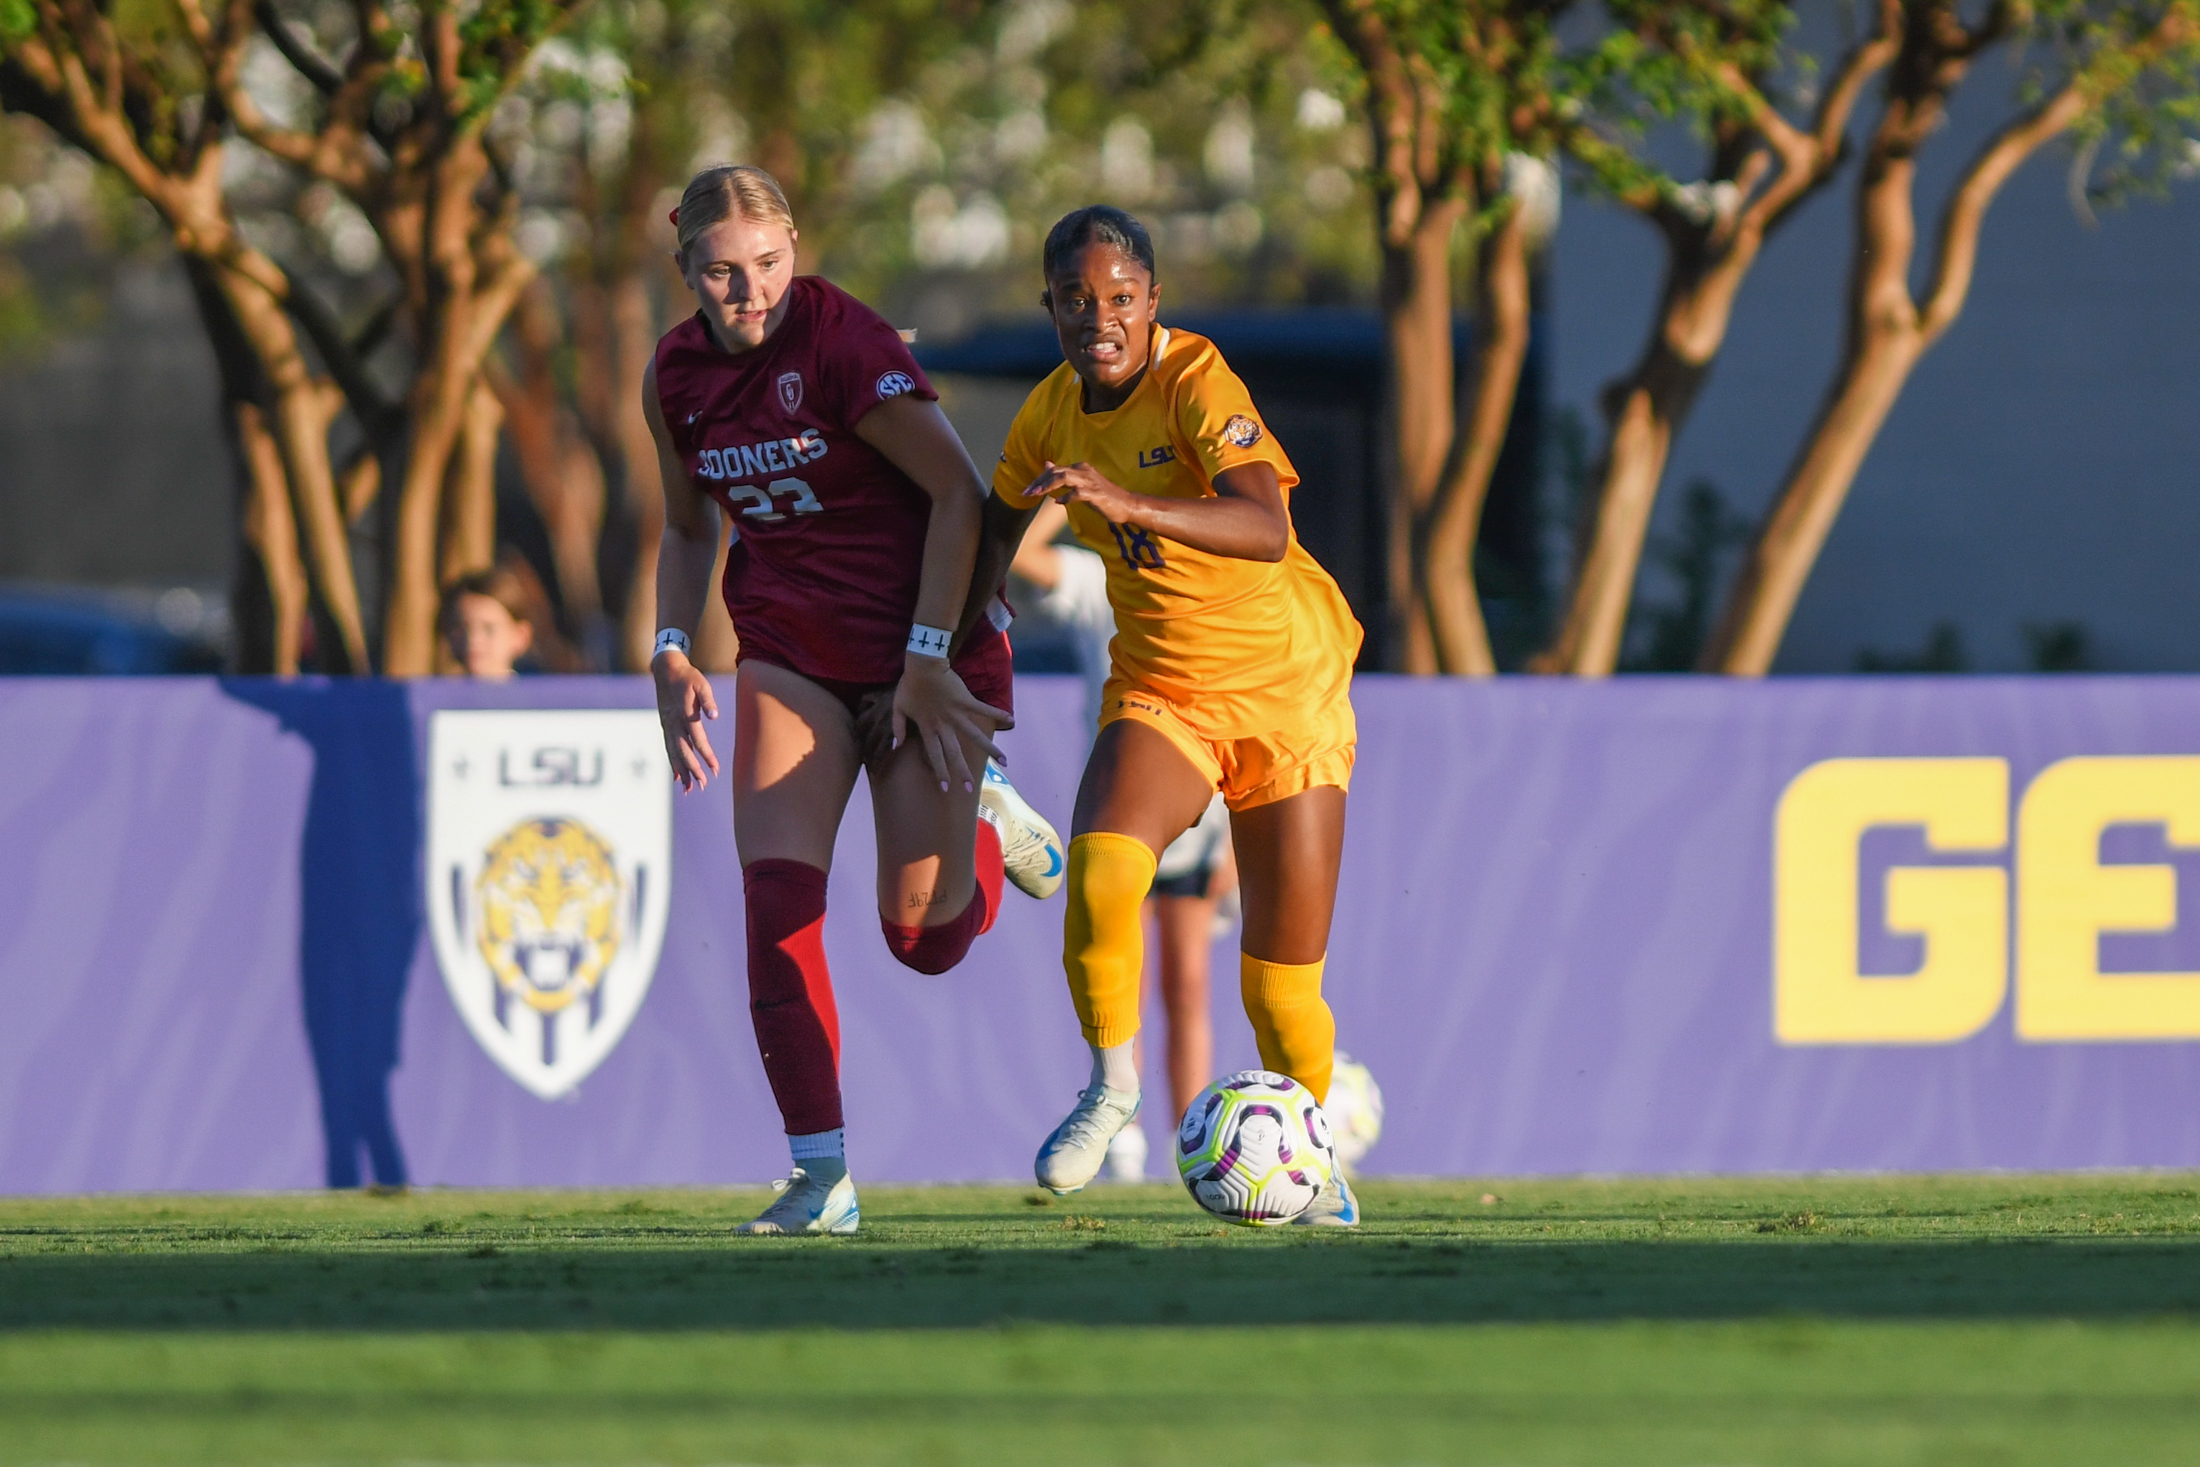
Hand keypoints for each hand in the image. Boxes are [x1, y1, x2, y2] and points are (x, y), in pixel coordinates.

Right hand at [652, 650, 718, 791]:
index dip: (706, 756)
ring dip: (681, 772)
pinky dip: (673, 763)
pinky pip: (668, 748)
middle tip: (702, 786)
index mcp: (684, 715)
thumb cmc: (688, 677)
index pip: (697, 740)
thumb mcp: (701, 684)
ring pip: (674, 753)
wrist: (666, 670)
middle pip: (684, 751)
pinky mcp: (665, 726)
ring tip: (688, 789)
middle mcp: (673, 724)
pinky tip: (677, 777)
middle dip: (693, 770)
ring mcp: (667, 726)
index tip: (716, 770)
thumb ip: (708, 700)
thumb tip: (714, 716)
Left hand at [891, 654, 1011, 791]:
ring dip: (990, 749)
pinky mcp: (966, 701)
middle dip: (963, 772)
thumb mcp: (898, 707)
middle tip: (972, 789)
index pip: (935, 755)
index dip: (941, 772)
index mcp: (928, 728)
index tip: (946, 788)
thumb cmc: (909, 685)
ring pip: (975, 736)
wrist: (923, 665)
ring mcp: (957, 714)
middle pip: (955, 752)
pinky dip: (997, 713)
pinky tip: (1011, 719)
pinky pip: (983, 709)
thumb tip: (896, 746)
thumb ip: (898, 727)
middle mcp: (944, 725)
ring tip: (1004, 762)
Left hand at [1021, 460, 1139, 524]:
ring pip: (1064, 478)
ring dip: (1048, 486)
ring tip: (1037, 494)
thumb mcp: (1080, 484)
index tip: (1026, 491)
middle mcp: (1084, 471)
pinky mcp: (1096, 494)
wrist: (1127, 505)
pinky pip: (1078, 493)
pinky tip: (1059, 502)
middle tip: (1026, 493)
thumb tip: (1047, 464)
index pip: (1054, 470)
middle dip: (1039, 482)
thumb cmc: (1103, 496)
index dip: (1039, 480)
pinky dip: (1067, 497)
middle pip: (1056, 472)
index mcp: (1079, 468)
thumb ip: (1063, 475)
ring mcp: (1090, 482)